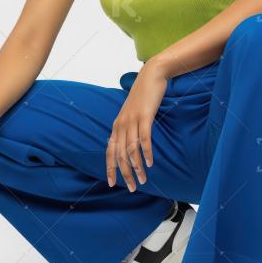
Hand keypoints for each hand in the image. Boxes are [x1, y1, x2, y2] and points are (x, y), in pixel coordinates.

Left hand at [106, 60, 168, 191]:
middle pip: (120, 154)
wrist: (152, 75)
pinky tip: (149, 163)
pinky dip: (146, 152)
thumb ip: (129, 128)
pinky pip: (144, 138)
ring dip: (137, 167)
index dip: (110, 168)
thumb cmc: (144, 96)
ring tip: (143, 180)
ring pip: (131, 149)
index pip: (110, 151)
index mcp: (117, 125)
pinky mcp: (144, 116)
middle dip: (125, 173)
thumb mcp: (133, 113)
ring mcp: (132, 120)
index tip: (113, 184)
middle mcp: (121, 124)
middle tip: (134, 188)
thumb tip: (130, 145)